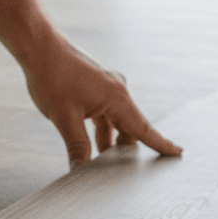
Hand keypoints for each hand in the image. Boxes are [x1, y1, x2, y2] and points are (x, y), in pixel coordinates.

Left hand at [23, 35, 182, 167]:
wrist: (39, 47)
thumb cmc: (52, 77)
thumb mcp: (64, 118)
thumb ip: (77, 147)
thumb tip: (80, 170)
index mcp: (116, 98)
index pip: (143, 128)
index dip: (160, 144)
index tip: (178, 153)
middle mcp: (117, 90)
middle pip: (131, 127)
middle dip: (128, 149)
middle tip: (125, 171)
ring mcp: (107, 86)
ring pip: (116, 120)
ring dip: (111, 139)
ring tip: (103, 161)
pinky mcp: (96, 85)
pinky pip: (106, 112)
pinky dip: (103, 128)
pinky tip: (92, 141)